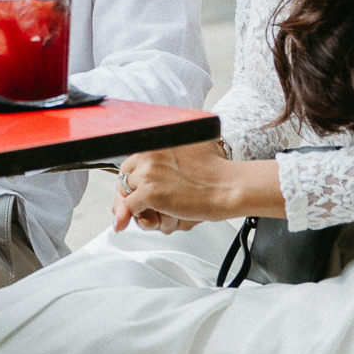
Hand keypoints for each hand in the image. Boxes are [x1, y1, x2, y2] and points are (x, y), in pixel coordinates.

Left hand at [112, 142, 276, 233]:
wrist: (228, 186)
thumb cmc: (216, 171)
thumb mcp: (190, 146)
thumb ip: (167, 153)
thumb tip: (154, 163)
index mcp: (158, 138)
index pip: (133, 158)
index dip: (136, 176)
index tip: (140, 187)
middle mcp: (149, 151)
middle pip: (125, 175)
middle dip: (133, 191)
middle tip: (146, 204)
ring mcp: (148, 172)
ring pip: (126, 192)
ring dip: (140, 204)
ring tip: (161, 211)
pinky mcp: (150, 193)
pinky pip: (131, 207)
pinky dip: (142, 214)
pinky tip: (161, 214)